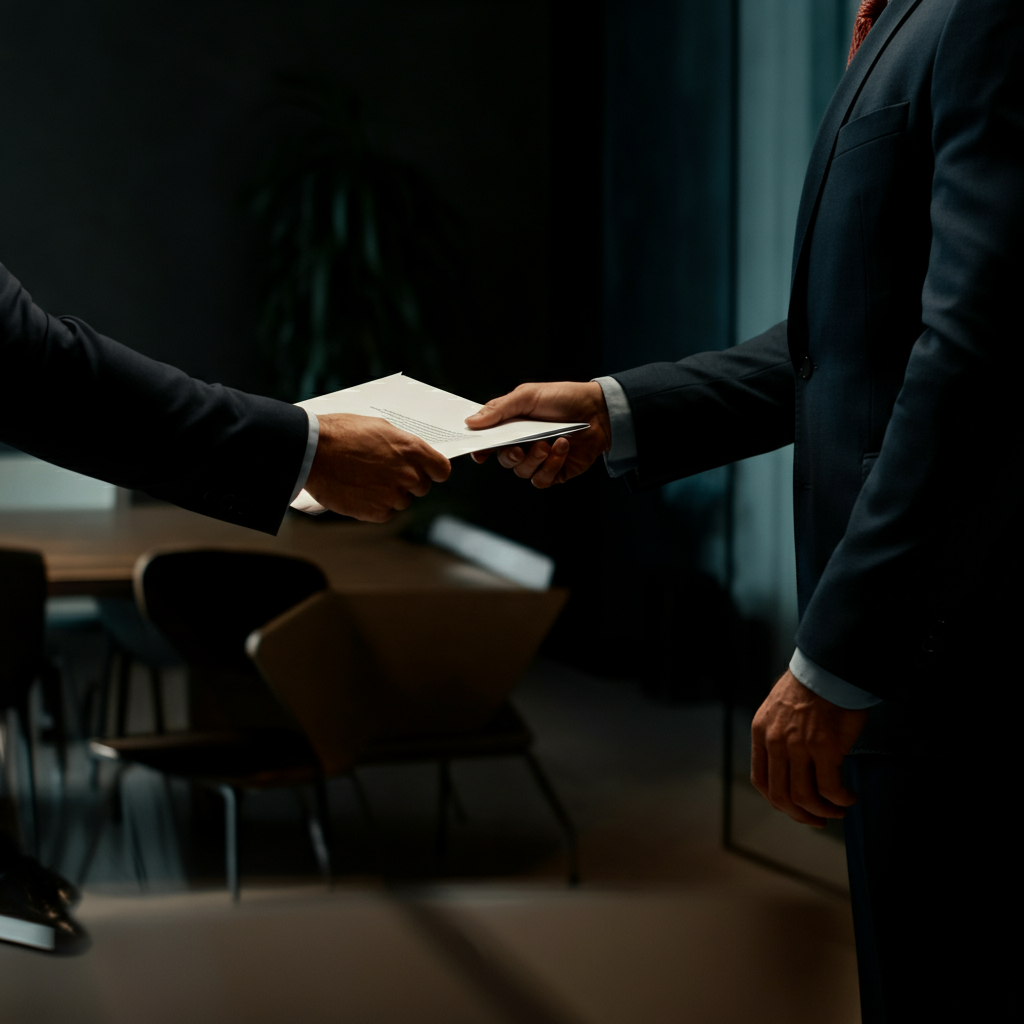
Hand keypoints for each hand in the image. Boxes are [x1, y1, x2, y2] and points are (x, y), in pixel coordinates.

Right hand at [303, 413, 450, 522]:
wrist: (312, 451)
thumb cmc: (341, 434)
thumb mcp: (379, 427)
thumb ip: (401, 444)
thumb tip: (411, 455)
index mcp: (411, 450)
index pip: (441, 470)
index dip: (434, 472)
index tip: (427, 473)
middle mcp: (407, 474)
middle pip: (422, 487)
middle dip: (408, 482)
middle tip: (385, 474)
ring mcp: (393, 495)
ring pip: (403, 501)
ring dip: (390, 495)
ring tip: (366, 480)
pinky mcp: (376, 512)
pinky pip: (386, 513)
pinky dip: (375, 506)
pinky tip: (360, 492)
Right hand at [465, 381, 610, 487]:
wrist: (600, 411)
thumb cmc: (564, 398)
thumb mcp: (527, 396)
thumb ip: (498, 409)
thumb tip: (471, 422)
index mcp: (513, 425)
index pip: (489, 441)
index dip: (481, 449)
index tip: (479, 453)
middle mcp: (524, 443)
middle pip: (504, 460)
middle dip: (510, 456)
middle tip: (521, 448)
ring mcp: (540, 459)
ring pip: (522, 472)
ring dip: (535, 459)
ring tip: (548, 443)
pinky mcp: (555, 471)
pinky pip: (542, 479)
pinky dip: (551, 465)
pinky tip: (561, 448)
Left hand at [750, 670, 867, 826]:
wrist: (830, 669)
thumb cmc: (811, 687)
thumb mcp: (779, 709)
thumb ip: (778, 735)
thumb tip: (790, 764)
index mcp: (761, 732)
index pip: (761, 780)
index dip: (777, 801)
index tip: (794, 808)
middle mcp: (775, 742)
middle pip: (780, 795)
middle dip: (800, 815)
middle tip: (818, 820)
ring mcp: (799, 746)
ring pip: (805, 797)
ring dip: (824, 811)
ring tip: (838, 809)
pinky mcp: (825, 748)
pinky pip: (830, 789)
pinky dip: (841, 800)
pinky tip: (849, 797)